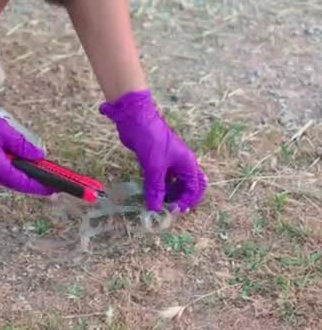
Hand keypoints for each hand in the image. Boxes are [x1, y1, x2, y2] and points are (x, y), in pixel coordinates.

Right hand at [0, 80, 51, 195]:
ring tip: (34, 167)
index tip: (55, 188)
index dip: (40, 187)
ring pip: (4, 177)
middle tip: (48, 177)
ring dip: (19, 174)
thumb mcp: (3, 131)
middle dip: (32, 181)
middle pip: (14, 183)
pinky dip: (7, 168)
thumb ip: (22, 146)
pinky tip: (14, 161)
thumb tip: (39, 157)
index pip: (23, 183)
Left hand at [100, 90, 206, 211]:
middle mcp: (181, 162)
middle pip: (187, 186)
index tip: (173, 211)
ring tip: (156, 202)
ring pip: (173, 182)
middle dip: (179, 198)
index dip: (186, 201)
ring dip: (167, 193)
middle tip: (166, 209)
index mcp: (187, 163)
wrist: (135, 118)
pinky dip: (158, 186)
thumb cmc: (151, 140)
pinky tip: (149, 192)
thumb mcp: (154, 167)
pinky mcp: (156, 159)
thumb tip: (155, 209)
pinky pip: (161, 177)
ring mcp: (169, 161)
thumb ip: (156, 189)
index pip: (195, 188)